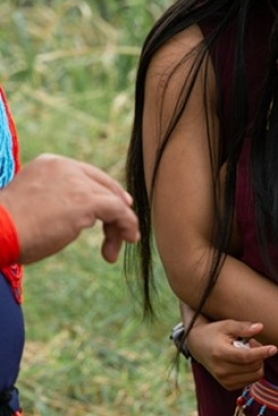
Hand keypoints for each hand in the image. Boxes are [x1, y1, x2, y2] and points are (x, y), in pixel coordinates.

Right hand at [0, 154, 139, 263]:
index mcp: (50, 164)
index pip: (88, 175)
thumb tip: (79, 217)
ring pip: (113, 201)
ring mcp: (77, 182)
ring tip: (110, 251)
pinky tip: (128, 239)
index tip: (120, 207)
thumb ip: (57, 201)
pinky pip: (120, 211)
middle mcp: (66, 167)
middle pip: (103, 187)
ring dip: (117, 227)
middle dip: (115, 211)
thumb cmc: (7, 228)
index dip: (108, 191)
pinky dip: (128, 225)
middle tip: (124, 234)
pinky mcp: (87, 200)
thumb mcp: (33, 205)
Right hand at [186, 318, 277, 390]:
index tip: (274, 348)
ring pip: (255, 376)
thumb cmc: (214, 332)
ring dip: (257, 363)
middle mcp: (221, 370)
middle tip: (251, 342)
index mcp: (220, 353)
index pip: (246, 357)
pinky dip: (253, 370)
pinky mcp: (228, 385)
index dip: (262, 353)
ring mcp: (224, 380)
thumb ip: (243, 327)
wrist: (198, 345)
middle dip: (259, 354)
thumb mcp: (227, 325)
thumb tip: (260, 327)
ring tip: (248, 351)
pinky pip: (251, 380)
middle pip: (253, 367)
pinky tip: (245, 360)